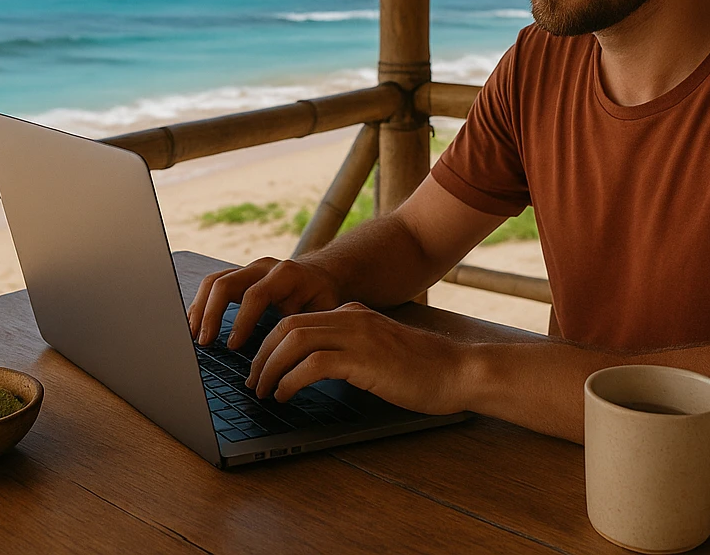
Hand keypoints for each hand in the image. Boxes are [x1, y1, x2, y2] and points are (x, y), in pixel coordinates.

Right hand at [187, 257, 342, 347]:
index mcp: (285, 274)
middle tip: (204, 342)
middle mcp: (263, 267)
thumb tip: (293, 357)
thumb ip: (308, 328)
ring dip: (199, 309)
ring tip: (194, 336)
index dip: (241, 321)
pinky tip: (196, 326)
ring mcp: (248, 269)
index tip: (232, 346)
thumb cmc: (324, 299)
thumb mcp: (325, 312)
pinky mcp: (239, 277)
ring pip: (214, 281)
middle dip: (210, 314)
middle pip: (225, 283)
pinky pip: (213, 286)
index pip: (255, 294)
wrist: (323, 277)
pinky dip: (201, 305)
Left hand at [245, 302, 473, 414]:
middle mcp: (350, 318)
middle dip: (262, 354)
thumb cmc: (421, 370)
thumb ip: (349, 351)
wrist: (457, 372)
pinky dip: (291, 380)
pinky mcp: (364, 359)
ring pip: (294, 340)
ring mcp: (357, 336)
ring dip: (271, 367)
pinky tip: (285, 395)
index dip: (270, 342)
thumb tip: (312, 370)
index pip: (297, 319)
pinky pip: (313, 364)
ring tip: (263, 390)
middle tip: (252, 380)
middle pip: (288, 326)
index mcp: (351, 314)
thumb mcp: (377, 351)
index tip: (260, 366)